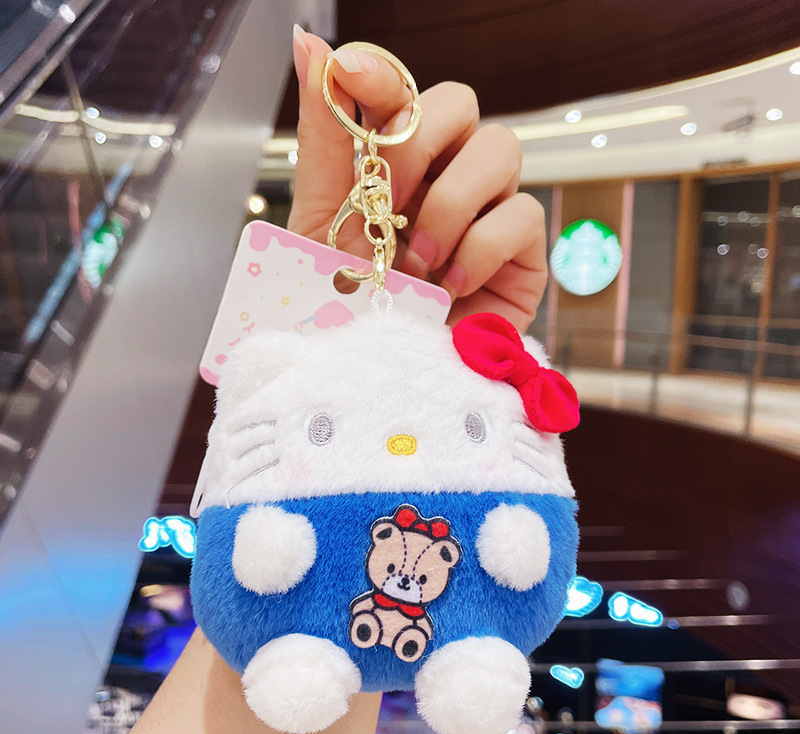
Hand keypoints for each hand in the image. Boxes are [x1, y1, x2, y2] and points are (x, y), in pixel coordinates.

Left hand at [289, 27, 546, 331]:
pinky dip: (482, 245)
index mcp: (394, 164)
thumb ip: (325, 135)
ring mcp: (487, 212)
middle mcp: (444, 177)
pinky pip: (524, 214)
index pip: (404, 90)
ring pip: (502, 148)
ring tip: (416, 259)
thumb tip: (309, 42)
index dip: (383, 75)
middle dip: (418, 144)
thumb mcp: (322, 220)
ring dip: (451, 201)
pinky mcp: (521, 255)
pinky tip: (450, 283)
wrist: (378, 377)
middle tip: (385, 201)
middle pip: (460, 103)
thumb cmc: (349, 306)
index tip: (352, 78)